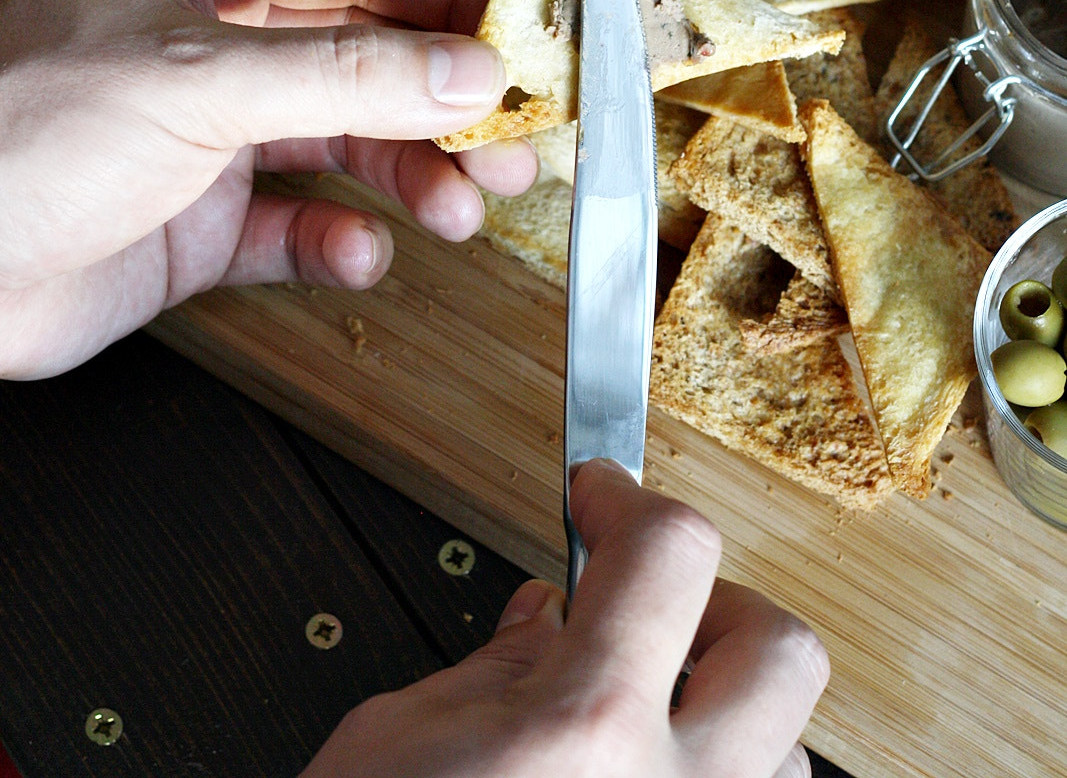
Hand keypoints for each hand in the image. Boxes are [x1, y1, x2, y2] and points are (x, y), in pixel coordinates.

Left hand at [0, 0, 535, 378]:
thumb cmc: (19, 132)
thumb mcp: (199, 81)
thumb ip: (345, 75)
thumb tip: (469, 69)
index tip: (518, 24)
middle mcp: (212, 46)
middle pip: (363, 53)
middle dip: (443, 97)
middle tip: (513, 137)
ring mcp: (206, 138)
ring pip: (342, 142)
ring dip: (410, 174)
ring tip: (459, 208)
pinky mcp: (197, 226)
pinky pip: (295, 229)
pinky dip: (338, 243)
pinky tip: (360, 253)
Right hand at [302, 459, 828, 777]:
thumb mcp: (393, 747)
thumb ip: (486, 672)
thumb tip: (540, 619)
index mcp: (586, 731)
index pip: (670, 552)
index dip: (630, 500)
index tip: (603, 496)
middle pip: (782, 649)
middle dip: (719, 607)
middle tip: (650, 612)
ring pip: (790, 757)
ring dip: (725, 720)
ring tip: (643, 726)